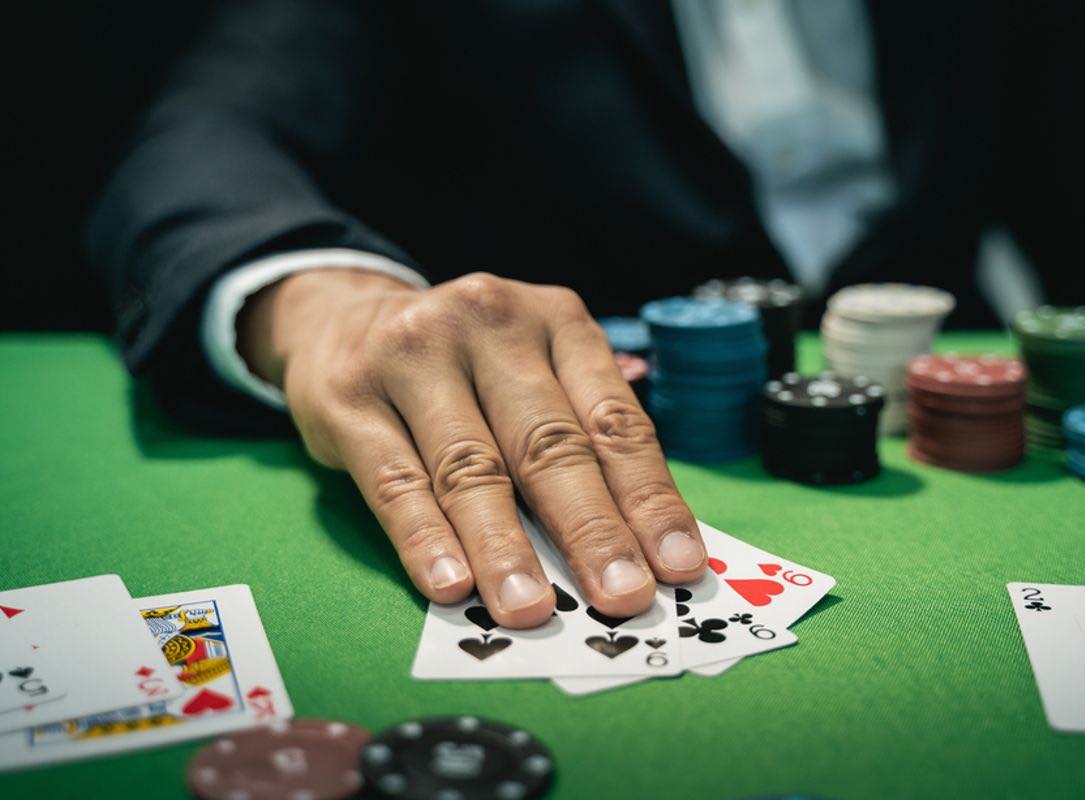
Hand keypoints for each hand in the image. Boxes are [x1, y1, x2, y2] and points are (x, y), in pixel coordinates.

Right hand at [239, 269, 707, 627]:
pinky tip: (451, 586)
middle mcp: (489, 324)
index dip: (649, 498)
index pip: (613, 419)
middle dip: (591, 530)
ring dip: (506, 548)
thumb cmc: (470, 367)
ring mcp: (414, 355)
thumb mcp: (537, 368)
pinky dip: (425, 539)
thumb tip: (641, 547)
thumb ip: (582, 438)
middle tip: (622, 596)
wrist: (347, 314)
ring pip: (470, 468)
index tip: (677, 565)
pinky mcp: (349, 395)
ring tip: (533, 609)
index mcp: (556, 320)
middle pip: (548, 443)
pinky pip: (396, 481)